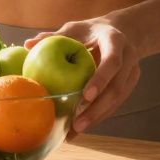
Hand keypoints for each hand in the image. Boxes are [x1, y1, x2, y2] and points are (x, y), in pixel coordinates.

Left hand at [23, 16, 145, 135]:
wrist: (123, 31)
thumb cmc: (91, 30)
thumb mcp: (75, 28)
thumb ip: (54, 36)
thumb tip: (27, 44)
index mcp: (115, 40)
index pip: (112, 61)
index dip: (101, 79)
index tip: (85, 96)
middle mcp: (128, 57)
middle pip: (117, 88)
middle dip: (98, 108)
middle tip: (77, 124)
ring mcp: (132, 72)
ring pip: (117, 100)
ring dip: (97, 117)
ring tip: (76, 131)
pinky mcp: (130, 84)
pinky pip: (115, 103)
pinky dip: (99, 115)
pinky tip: (82, 126)